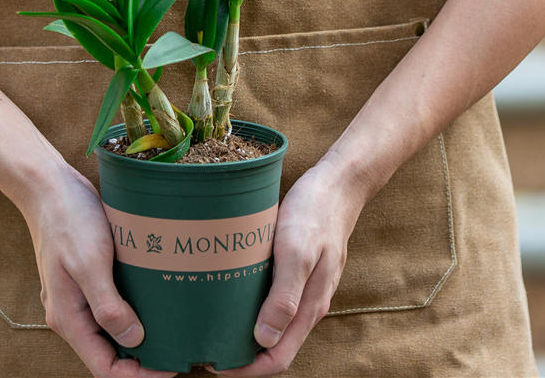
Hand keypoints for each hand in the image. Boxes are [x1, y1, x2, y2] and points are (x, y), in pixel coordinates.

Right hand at [22, 161, 177, 377]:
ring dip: (138, 333)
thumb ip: (108, 305)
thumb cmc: (68, 219)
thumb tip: (134, 339)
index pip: (104, 368)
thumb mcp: (90, 261)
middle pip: (108, 353)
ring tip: (172, 328)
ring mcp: (78, 294)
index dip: (138, 375)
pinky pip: (111, 304)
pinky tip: (155, 299)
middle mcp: (72, 313)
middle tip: (178, 350)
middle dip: (142, 359)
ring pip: (111, 329)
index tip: (171, 367)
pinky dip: (132, 308)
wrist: (48, 185)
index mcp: (68, 318)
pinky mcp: (87, 276)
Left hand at [207, 159, 365, 376]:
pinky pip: (276, 300)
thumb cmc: (315, 213)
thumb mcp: (296, 251)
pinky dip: (253, 308)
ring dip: (246, 332)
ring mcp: (304, 288)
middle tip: (206, 345)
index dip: (246, 369)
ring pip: (275, 324)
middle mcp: (307, 304)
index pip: (277, 359)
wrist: (338, 185)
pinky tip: (233, 294)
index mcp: (309, 306)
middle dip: (242, 355)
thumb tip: (264, 340)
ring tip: (215, 324)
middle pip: (274, 346)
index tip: (214, 363)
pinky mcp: (298, 271)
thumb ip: (285, 297)